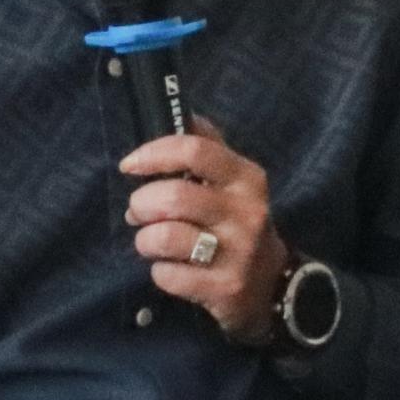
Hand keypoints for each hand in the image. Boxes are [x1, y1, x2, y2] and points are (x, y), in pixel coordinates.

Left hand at [120, 121, 288, 340]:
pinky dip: (160, 271)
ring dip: (145, 240)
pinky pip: (167, 274)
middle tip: (138, 212)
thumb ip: (208, 147)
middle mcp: (247, 212)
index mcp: (246, 178)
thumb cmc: (236, 222)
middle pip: (173, 196)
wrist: (268, 284)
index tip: (130, 165)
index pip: (195, 151)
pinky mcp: (224, 288)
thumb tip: (183, 112)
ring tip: (152, 242)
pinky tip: (172, 268)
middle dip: (141, 204)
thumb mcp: (233, 182)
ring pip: (165, 237)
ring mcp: (238, 252)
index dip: (154, 154)